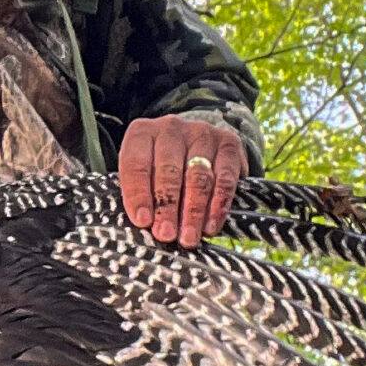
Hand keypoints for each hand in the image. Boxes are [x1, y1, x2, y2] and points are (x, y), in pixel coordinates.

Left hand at [118, 114, 245, 247]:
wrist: (197, 144)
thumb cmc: (162, 167)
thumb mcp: (145, 174)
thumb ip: (142, 196)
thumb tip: (147, 227)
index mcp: (142, 133)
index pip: (136, 164)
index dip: (138, 194)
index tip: (143, 221)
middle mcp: (171, 128)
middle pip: (169, 170)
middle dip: (167, 207)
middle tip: (166, 234)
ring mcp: (202, 133)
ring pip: (198, 176)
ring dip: (193, 211)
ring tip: (189, 237)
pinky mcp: (228, 143)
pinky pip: (225, 178)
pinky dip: (218, 206)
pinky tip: (211, 226)